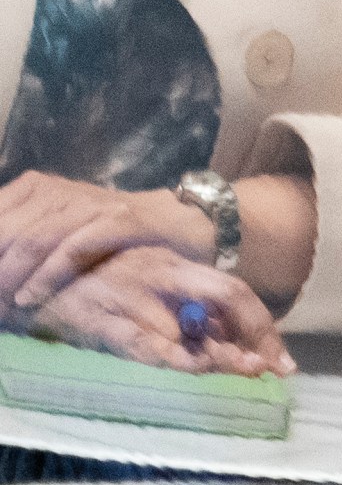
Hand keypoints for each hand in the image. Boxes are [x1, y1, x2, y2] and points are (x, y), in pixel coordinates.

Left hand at [0, 170, 210, 309]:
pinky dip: (46, 276)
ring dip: (9, 276)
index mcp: (37, 187)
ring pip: (32, 240)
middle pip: (5, 230)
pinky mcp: (118, 221)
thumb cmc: (116, 231)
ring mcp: (89, 204)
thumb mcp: (63, 226)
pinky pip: (71, 250)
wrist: (182, 221)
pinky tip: (30, 297)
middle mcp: (58, 190)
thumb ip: (27, 235)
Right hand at [21, 247, 294, 375]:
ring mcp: (132, 293)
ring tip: (241, 370)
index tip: (283, 363)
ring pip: (189, 324)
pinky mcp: (101, 318)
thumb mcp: (147, 288)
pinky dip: (172, 359)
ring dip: (220, 353)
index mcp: (176, 265)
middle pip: (227, 294)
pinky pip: (143, 343)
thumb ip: (187, 312)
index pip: (236, 291)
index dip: (265, 327)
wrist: (31, 273)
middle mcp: (161, 272)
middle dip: (254, 334)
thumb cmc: (96, 284)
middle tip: (268, 367)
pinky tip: (192, 370)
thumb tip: (233, 347)